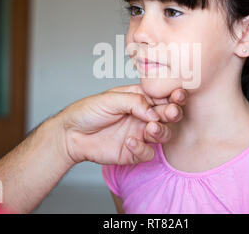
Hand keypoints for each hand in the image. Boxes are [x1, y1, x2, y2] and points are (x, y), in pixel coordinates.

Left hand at [54, 85, 186, 165]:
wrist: (71, 134)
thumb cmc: (88, 111)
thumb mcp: (110, 99)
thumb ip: (135, 102)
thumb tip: (154, 112)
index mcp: (139, 99)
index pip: (162, 97)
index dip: (173, 96)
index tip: (177, 95)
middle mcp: (143, 116)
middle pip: (168, 115)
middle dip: (173, 113)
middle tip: (169, 112)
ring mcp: (139, 134)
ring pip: (163, 134)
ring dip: (161, 131)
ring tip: (150, 128)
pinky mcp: (133, 152)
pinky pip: (148, 153)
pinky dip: (142, 148)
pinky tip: (130, 142)